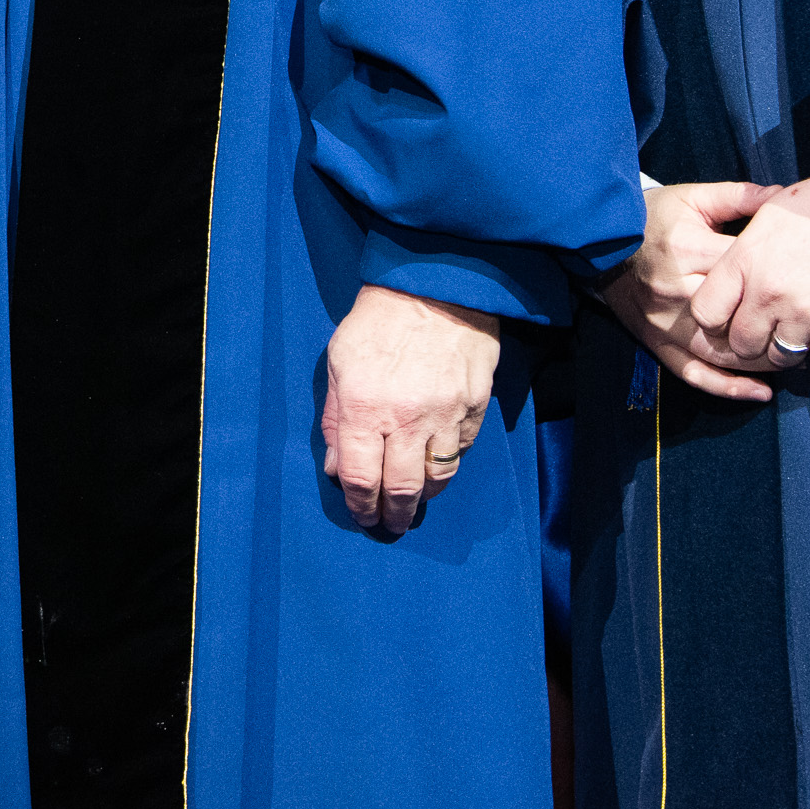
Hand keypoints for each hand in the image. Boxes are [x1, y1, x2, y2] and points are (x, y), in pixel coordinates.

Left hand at [320, 285, 498, 536]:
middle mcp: (406, 418)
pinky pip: (462, 451)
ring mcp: (446, 415)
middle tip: (390, 522)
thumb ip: (334, 419)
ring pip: (438, 477)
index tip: (363, 515)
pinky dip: (448, 463)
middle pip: (403, 488)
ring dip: (424, 495)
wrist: (433, 285)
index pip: (362, 478)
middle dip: (395, 514)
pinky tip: (435, 461)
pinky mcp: (475, 406)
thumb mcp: (338, 362)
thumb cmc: (376, 322)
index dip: (361, 505)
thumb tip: (338, 467)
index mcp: (364, 408)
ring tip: (413, 498)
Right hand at [599, 180, 781, 401]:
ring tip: (795, 360)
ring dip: (762, 362)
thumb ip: (738, 197)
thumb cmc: (652, 217)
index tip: (809, 280)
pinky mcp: (656, 343)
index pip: (745, 271)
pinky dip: (727, 387)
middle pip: (738, 317)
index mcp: (687, 250)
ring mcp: (665, 323)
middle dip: (777, 324)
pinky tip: (760, 392)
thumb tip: (784, 195)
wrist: (602, 241)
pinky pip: (693, 372)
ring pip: (721, 353)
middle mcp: (676, 291)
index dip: (781, 278)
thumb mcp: (692, 198)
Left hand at [690, 177, 809, 371]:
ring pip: (781, 359)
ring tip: (797, 333)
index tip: (730, 317)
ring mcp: (807, 313)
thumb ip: (741, 253)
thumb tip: (726, 276)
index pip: (706, 312)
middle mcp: (769, 292)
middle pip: (742, 344)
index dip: (716, 320)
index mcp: (744, 261)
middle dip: (750, 342)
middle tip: (766, 331)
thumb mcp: (765, 216)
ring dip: (787, 351)